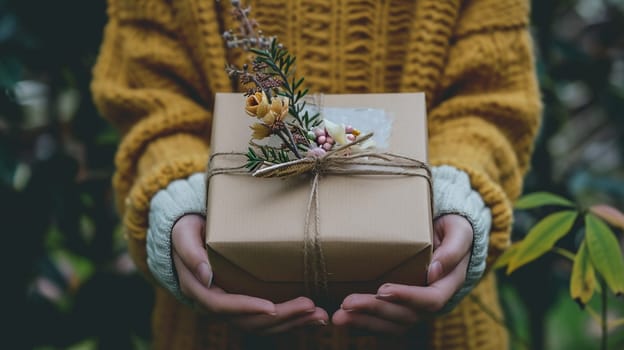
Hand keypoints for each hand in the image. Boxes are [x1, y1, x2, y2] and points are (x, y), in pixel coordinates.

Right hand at [172, 214, 328, 333]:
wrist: (188, 234)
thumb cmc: (187, 229)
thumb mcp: (183, 234)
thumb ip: (191, 252)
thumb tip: (206, 275)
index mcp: (198, 289)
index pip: (223, 305)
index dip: (247, 308)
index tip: (272, 307)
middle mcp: (215, 303)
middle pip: (248, 320)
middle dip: (281, 317)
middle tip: (310, 307)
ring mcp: (231, 305)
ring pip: (261, 324)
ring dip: (291, 322)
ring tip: (319, 314)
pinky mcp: (245, 302)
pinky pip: (266, 318)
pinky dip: (290, 320)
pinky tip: (311, 315)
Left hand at [331, 214, 472, 333]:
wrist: (446, 235)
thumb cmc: (453, 230)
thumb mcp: (459, 231)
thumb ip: (453, 249)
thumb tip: (436, 269)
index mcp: (448, 285)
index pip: (430, 300)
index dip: (407, 297)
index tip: (383, 290)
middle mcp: (431, 301)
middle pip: (405, 316)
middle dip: (375, 311)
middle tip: (347, 303)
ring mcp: (415, 307)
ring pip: (392, 324)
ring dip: (364, 322)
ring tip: (339, 317)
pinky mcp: (400, 306)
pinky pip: (383, 323)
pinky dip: (363, 324)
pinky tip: (344, 320)